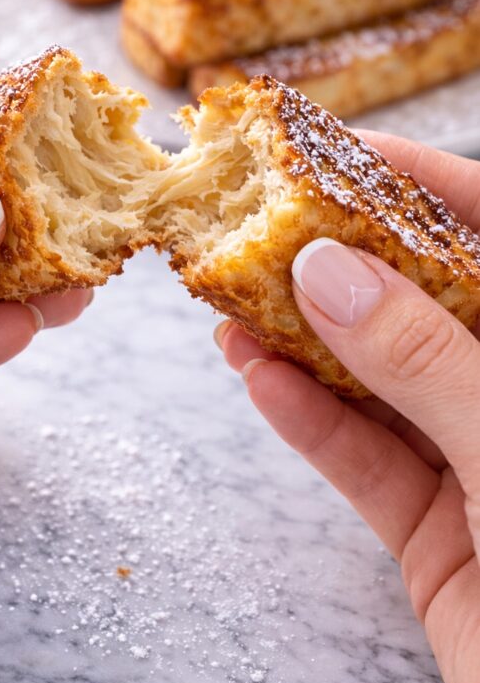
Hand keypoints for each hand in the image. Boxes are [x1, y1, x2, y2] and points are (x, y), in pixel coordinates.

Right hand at [215, 132, 479, 682]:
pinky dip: (310, 424)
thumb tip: (328, 272)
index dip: (411, 180)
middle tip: (251, 229)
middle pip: (420, 303)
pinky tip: (257, 382)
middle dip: (335, 266)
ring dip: (302, 346)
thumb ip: (428, 360)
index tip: (323, 152)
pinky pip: (366, 463)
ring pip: (380, 383)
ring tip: (229, 307)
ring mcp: (479, 460)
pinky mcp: (439, 531)